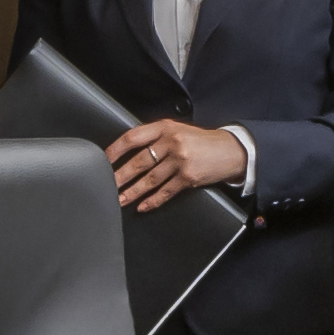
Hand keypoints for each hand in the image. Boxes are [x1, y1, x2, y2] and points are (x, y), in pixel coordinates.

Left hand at [106, 119, 248, 213]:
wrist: (230, 151)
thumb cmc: (202, 141)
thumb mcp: (178, 130)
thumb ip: (156, 137)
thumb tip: (129, 152)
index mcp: (165, 128)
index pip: (133, 137)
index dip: (115, 150)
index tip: (103, 160)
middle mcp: (172, 142)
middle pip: (138, 162)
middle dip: (120, 176)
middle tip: (106, 185)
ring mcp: (181, 161)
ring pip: (149, 180)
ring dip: (132, 192)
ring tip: (120, 200)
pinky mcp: (189, 177)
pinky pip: (165, 192)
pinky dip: (152, 201)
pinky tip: (142, 207)